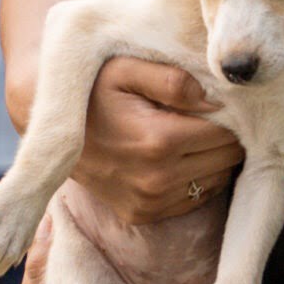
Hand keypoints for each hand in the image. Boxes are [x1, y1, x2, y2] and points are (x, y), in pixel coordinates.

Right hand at [70, 57, 243, 223]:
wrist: (53, 134)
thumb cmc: (93, 92)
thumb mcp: (125, 69)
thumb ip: (172, 79)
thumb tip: (214, 100)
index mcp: (159, 140)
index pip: (228, 133)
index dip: (229, 115)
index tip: (217, 102)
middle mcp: (158, 179)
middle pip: (227, 158)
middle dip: (225, 137)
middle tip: (206, 118)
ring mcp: (150, 202)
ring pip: (217, 180)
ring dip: (212, 159)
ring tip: (190, 136)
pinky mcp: (144, 215)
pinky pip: (195, 199)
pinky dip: (196, 178)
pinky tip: (177, 157)